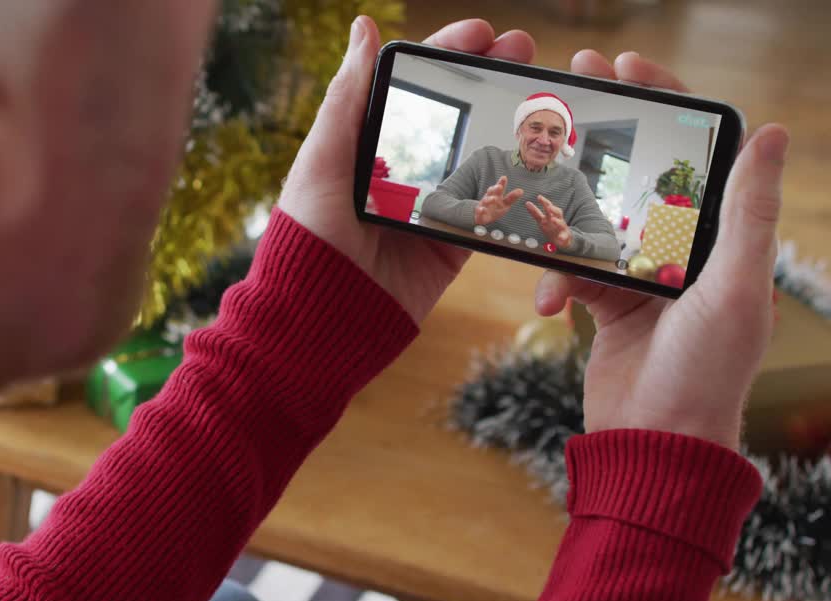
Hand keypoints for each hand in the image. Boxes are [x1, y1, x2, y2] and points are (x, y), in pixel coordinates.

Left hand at [278, 18, 535, 322]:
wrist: (322, 320)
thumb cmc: (309, 238)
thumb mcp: (323, 161)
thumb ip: (348, 98)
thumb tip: (363, 27)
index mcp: (367, 145)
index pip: (413, 85)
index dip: (447, 52)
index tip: (481, 32)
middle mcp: (401, 171)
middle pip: (455, 112)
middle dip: (490, 76)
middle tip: (523, 49)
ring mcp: (429, 206)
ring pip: (480, 153)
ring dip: (512, 121)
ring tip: (543, 93)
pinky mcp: (451, 244)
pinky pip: (490, 209)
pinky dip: (516, 184)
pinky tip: (544, 157)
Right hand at [474, 176, 524, 225]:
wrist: (482, 216)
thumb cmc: (495, 207)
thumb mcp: (505, 202)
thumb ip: (512, 197)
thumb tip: (521, 190)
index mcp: (497, 195)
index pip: (499, 188)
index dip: (501, 183)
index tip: (504, 177)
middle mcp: (489, 198)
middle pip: (491, 192)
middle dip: (495, 189)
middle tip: (500, 187)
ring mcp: (484, 205)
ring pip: (485, 201)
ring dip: (489, 200)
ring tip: (493, 199)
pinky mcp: (479, 213)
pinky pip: (479, 211)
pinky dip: (480, 210)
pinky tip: (482, 210)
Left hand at [525, 194, 571, 248]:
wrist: (563, 238)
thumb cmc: (551, 227)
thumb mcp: (542, 220)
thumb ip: (535, 212)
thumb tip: (527, 203)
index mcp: (551, 216)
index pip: (547, 207)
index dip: (544, 202)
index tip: (539, 196)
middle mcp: (557, 220)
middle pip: (556, 212)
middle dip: (553, 209)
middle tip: (549, 207)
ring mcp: (561, 228)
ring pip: (561, 223)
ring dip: (557, 222)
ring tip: (553, 220)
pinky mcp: (564, 236)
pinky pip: (564, 237)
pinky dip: (562, 237)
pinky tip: (560, 238)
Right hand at [535, 50, 787, 449]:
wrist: (654, 444)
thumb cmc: (706, 372)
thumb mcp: (734, 287)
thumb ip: (746, 211)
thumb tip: (775, 131)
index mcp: (722, 235)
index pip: (696, 150)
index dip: (664, 101)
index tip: (624, 67)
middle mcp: (683, 248)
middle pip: (638, 171)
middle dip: (601, 136)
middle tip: (566, 97)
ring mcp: (641, 275)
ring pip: (593, 220)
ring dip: (564, 219)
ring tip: (535, 208)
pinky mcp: (606, 303)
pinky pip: (570, 269)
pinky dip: (555, 280)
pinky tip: (549, 303)